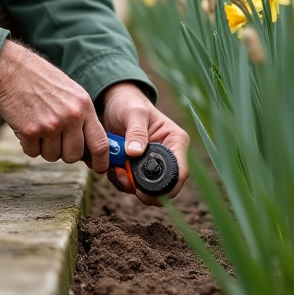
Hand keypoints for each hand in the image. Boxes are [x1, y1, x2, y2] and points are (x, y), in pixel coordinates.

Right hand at [0, 40, 110, 173]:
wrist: (11, 69)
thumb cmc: (41, 79)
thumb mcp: (71, 92)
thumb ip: (82, 117)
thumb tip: (89, 146)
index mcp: (84, 106)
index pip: (100, 143)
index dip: (101, 161)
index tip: (99, 169)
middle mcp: (70, 117)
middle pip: (74, 156)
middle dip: (65, 153)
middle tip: (55, 139)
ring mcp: (50, 125)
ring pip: (52, 156)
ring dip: (45, 147)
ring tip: (39, 125)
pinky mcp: (30, 131)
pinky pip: (33, 153)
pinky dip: (28, 144)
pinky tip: (26, 124)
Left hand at [99, 82, 189, 204]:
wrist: (114, 103)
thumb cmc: (129, 102)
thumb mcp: (134, 112)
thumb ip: (136, 131)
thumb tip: (135, 153)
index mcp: (176, 141)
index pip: (179, 172)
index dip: (165, 188)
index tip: (142, 191)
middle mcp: (168, 155)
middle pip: (164, 186)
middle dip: (143, 189)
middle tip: (123, 179)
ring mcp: (153, 163)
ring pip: (146, 188)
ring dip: (129, 185)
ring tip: (116, 170)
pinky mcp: (138, 167)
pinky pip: (132, 183)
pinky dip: (122, 181)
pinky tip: (114, 168)